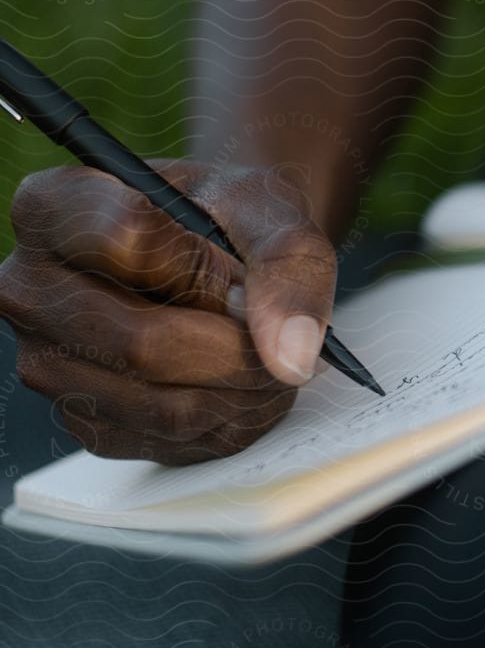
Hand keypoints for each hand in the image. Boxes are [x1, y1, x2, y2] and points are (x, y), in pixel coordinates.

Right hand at [0, 161, 336, 463]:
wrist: (218, 249)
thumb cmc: (227, 216)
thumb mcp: (267, 209)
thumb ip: (287, 265)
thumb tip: (291, 354)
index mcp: (51, 208)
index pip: (125, 241)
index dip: (205, 265)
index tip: (241, 269)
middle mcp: (30, 290)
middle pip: (143, 344)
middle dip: (238, 348)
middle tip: (285, 334)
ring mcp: (49, 363)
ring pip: (163, 405)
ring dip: (243, 391)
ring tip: (273, 357)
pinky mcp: (86, 419)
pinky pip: (171, 439)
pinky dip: (230, 418)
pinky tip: (244, 383)